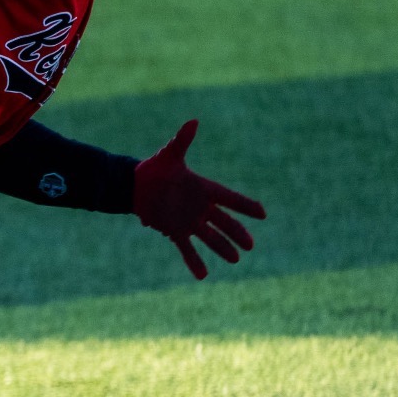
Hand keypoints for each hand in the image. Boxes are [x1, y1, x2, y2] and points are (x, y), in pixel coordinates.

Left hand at [133, 119, 265, 279]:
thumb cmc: (154, 168)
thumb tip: (193, 121)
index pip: (229, 198)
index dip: (246, 206)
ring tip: (236, 259)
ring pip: (210, 237)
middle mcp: (199, 207)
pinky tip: (203, 275)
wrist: (134, 185)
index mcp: (203, 188)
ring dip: (221, 248)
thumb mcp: (170, 155)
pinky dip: (194, 261)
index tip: (262, 213)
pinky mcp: (174, 231)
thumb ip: (182, 140)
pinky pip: (187, 249)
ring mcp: (188, 221)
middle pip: (224, 222)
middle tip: (251, 245)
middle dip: (237, 233)